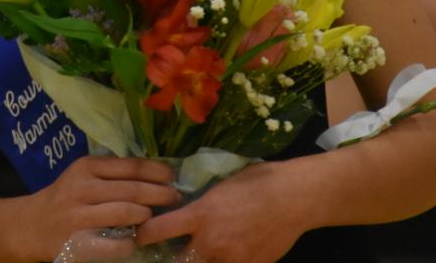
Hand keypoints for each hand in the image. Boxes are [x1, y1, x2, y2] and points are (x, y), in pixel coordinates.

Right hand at [18, 156, 179, 262]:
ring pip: (125, 212)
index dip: (157, 171)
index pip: (131, 166)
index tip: (173, 176)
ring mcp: (79, 216)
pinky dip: (130, 242)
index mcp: (86, 167)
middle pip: (133, 189)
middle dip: (160, 194)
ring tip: (153, 217)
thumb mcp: (84, 176)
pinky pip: (114, 244)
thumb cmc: (66, 198)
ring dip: (146, 215)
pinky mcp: (77, 242)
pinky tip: (135, 240)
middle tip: (175, 198)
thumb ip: (112, 173)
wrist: (31, 225)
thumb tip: (157, 173)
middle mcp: (83, 188)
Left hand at [136, 162, 300, 262]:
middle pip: (178, 262)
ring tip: (204, 252)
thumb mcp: (219, 188)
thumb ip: (200, 205)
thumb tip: (185, 210)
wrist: (294, 197)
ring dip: (200, 262)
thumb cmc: (257, 182)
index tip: (141, 236)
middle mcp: (211, 241)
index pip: (157, 231)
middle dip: (174, 258)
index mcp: (200, 215)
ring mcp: (231, 259)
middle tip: (174, 251)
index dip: (144, 235)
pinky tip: (231, 254)